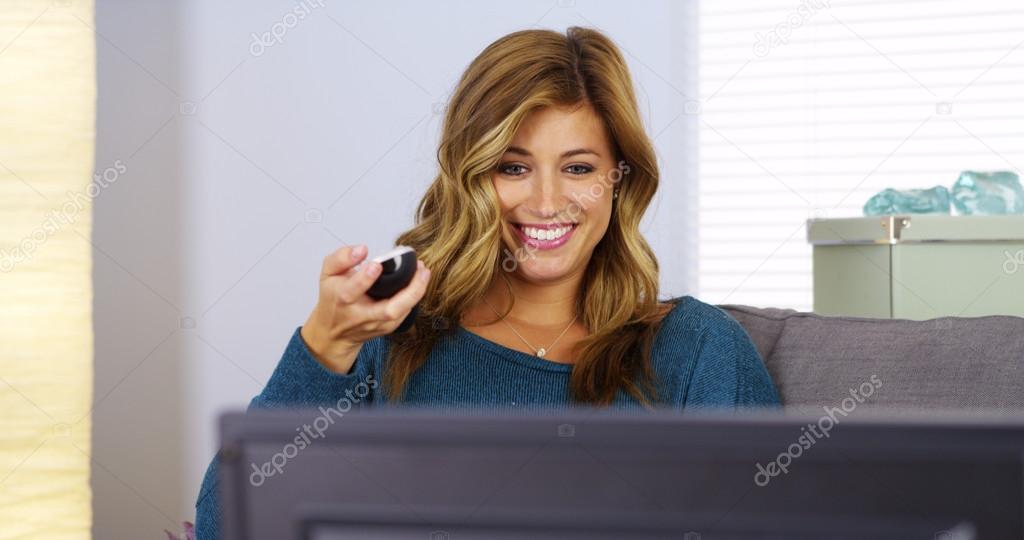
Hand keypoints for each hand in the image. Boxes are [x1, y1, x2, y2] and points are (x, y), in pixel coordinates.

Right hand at [301, 244, 430, 373]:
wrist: (334, 332)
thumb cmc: (332, 299)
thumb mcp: (328, 274)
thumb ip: (341, 258)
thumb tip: (361, 250)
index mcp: (343, 298)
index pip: (354, 290)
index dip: (366, 277)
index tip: (376, 264)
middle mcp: (361, 315)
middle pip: (388, 310)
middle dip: (409, 291)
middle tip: (420, 270)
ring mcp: (376, 324)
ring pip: (401, 314)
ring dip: (417, 293)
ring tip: (424, 273)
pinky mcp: (387, 328)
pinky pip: (405, 313)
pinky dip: (414, 298)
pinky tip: (419, 282)